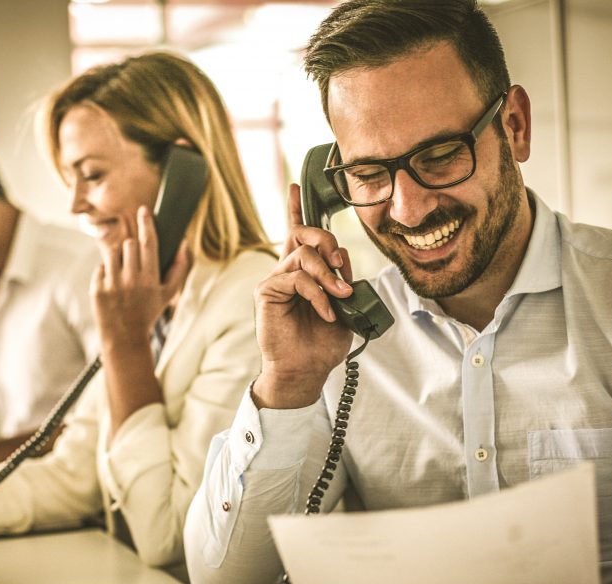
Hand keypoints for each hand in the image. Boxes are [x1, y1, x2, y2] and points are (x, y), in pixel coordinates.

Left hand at [91, 205, 190, 349]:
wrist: (124, 337)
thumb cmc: (148, 313)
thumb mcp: (168, 294)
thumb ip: (179, 269)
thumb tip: (184, 245)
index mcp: (150, 279)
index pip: (148, 243)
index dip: (146, 223)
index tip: (143, 210)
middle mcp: (131, 280)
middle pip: (130, 244)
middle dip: (132, 248)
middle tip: (134, 262)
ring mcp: (112, 284)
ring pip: (113, 253)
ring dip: (119, 258)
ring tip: (123, 274)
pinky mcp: (97, 289)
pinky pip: (100, 267)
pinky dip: (106, 273)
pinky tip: (112, 287)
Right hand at [251, 183, 354, 408]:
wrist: (305, 370)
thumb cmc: (322, 343)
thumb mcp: (344, 307)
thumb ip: (343, 281)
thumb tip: (344, 263)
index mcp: (303, 272)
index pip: (298, 233)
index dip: (296, 208)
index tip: (296, 185)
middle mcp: (286, 271)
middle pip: (303, 234)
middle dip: (327, 240)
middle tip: (342, 263)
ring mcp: (275, 281)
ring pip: (303, 256)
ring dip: (328, 275)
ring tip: (340, 295)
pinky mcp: (267, 292)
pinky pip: (297, 279)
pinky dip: (317, 294)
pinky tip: (326, 311)